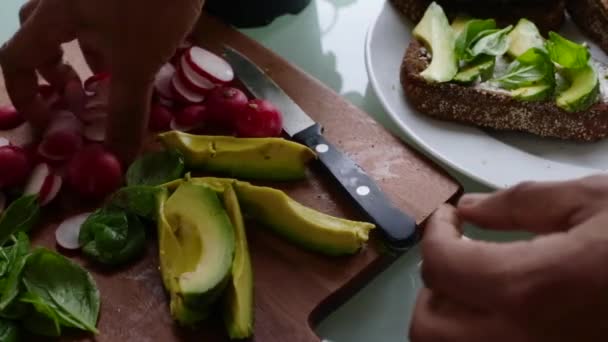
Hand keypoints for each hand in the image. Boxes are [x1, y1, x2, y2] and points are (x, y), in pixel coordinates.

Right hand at [0, 0, 204, 163]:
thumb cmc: (153, 0)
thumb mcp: (139, 60)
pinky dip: (108, 35)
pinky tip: (137, 45)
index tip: (54, 124)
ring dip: (84, 53)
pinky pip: (97, 11)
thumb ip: (126, 110)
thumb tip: (121, 162)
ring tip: (112, 75)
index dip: (26, 98)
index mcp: (53, 14)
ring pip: (70, 22)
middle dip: (55, 72)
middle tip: (80, 94)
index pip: (15, 60)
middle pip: (37, 37)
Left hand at [409, 175, 607, 341]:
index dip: (434, 232)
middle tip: (459, 257)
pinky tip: (504, 306)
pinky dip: (475, 331)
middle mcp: (517, 337)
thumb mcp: (591, 202)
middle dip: (433, 286)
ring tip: (478, 285)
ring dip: (448, 316)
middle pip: (427, 326)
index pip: (440, 266)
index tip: (449, 217)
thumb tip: (469, 209)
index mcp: (524, 287)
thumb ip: (520, 204)